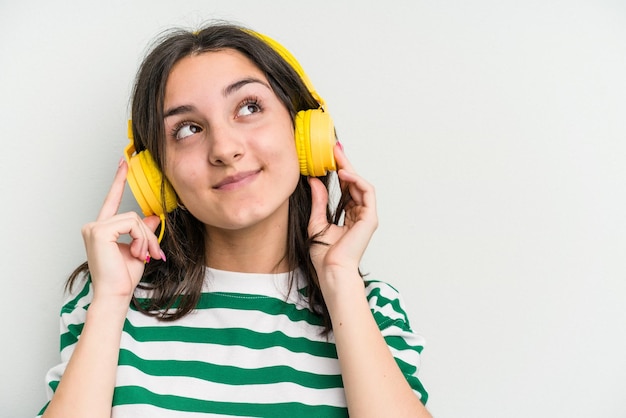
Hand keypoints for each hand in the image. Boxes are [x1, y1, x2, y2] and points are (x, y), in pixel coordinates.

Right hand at [80, 159, 162, 301]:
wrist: (116, 294)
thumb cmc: (123, 278)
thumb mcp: (139, 250)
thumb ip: (144, 232)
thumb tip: (153, 217)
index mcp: (101, 229)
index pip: (112, 200)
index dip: (119, 181)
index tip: (124, 163)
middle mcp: (94, 226)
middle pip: (132, 216)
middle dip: (148, 236)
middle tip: (154, 254)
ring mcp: (95, 228)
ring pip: (134, 220)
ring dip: (146, 240)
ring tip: (145, 256)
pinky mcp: (100, 231)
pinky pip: (131, 224)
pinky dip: (141, 239)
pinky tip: (136, 253)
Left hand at [308, 144, 377, 278]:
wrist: (331, 270)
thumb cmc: (325, 255)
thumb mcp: (317, 222)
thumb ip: (319, 201)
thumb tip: (314, 181)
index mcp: (350, 216)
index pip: (347, 188)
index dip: (340, 171)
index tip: (330, 157)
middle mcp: (360, 214)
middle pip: (354, 183)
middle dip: (345, 164)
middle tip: (335, 148)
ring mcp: (366, 216)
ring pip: (362, 185)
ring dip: (350, 168)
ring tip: (337, 157)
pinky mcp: (370, 218)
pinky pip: (367, 192)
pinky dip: (356, 180)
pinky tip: (343, 173)